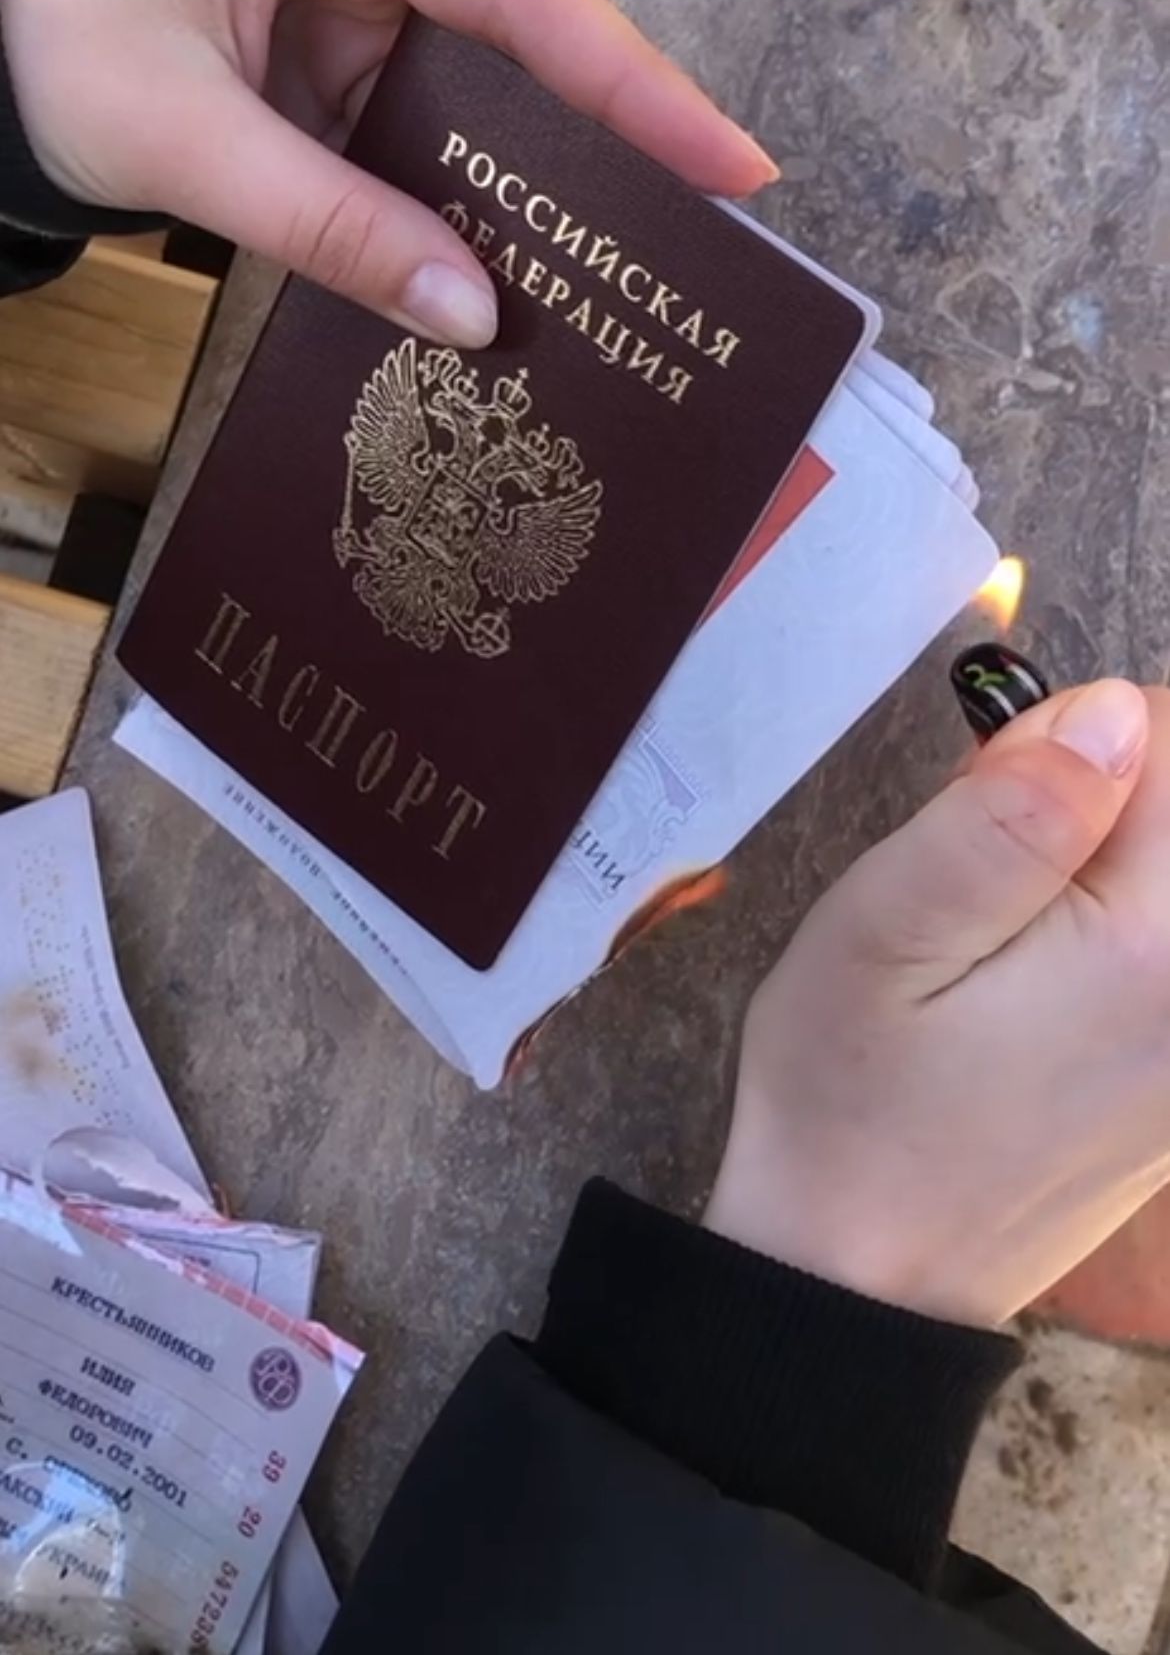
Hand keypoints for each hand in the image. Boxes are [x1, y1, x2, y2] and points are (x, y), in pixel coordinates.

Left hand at [0, 0, 772, 343]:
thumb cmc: (36, 27)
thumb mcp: (182, 138)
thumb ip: (334, 226)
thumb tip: (475, 314)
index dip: (634, 85)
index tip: (731, 163)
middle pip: (523, 26)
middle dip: (597, 139)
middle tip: (695, 241)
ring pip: (481, 73)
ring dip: (522, 172)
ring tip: (611, 268)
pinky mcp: (336, 11)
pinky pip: (426, 100)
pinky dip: (455, 177)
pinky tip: (500, 249)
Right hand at [706, 678, 1169, 1326]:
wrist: (861, 1284)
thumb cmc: (848, 1103)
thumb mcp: (881, 934)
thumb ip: (1004, 818)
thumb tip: (1108, 712)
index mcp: (1156, 946)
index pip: (1165, 736)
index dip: (1064, 736)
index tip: (985, 796)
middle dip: (1103, 797)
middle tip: (997, 864)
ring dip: (1114, 862)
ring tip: (1017, 924)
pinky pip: (1164, 944)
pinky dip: (1119, 927)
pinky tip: (1043, 976)